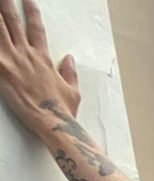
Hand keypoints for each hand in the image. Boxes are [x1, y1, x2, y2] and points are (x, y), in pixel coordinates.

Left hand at [0, 1, 79, 135]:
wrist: (53, 122)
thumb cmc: (62, 111)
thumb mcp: (72, 91)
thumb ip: (69, 73)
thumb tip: (70, 59)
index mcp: (44, 59)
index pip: (37, 28)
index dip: (32, 11)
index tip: (28, 0)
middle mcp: (27, 55)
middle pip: (12, 22)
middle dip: (6, 5)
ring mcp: (13, 61)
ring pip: (0, 30)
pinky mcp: (2, 71)